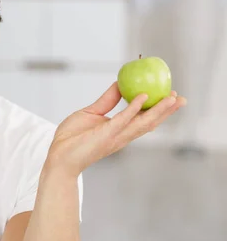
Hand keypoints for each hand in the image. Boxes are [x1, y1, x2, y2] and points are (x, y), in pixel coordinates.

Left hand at [45, 82, 186, 176]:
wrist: (58, 156)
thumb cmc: (71, 139)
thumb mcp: (91, 113)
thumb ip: (106, 101)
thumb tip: (119, 84)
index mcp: (119, 131)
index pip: (142, 119)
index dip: (158, 110)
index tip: (170, 98)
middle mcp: (121, 135)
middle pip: (149, 122)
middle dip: (167, 112)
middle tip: (181, 99)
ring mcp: (115, 136)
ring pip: (142, 123)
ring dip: (159, 111)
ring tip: (173, 98)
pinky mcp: (106, 135)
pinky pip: (122, 120)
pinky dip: (134, 109)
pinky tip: (144, 97)